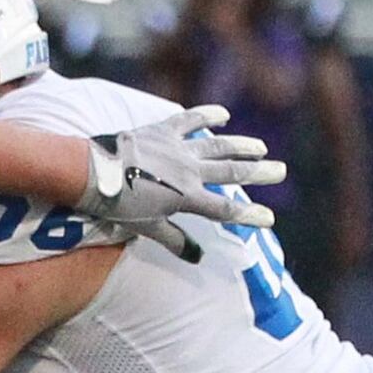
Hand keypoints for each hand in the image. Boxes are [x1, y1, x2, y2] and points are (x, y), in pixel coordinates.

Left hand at [79, 105, 286, 261]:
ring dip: (241, 146)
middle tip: (281, 170)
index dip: (249, 215)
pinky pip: (189, 121)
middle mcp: (188, 172)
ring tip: (260, 147)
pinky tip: (223, 114)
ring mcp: (177, 149)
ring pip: (217, 146)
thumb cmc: (116, 205)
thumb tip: (197, 258)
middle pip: (231, 173)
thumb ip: (174, 240)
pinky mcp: (162, 131)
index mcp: (186, 198)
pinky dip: (206, 115)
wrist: (91, 172)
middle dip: (258, 173)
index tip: (270, 218)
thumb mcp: (146, 228)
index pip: (225, 210)